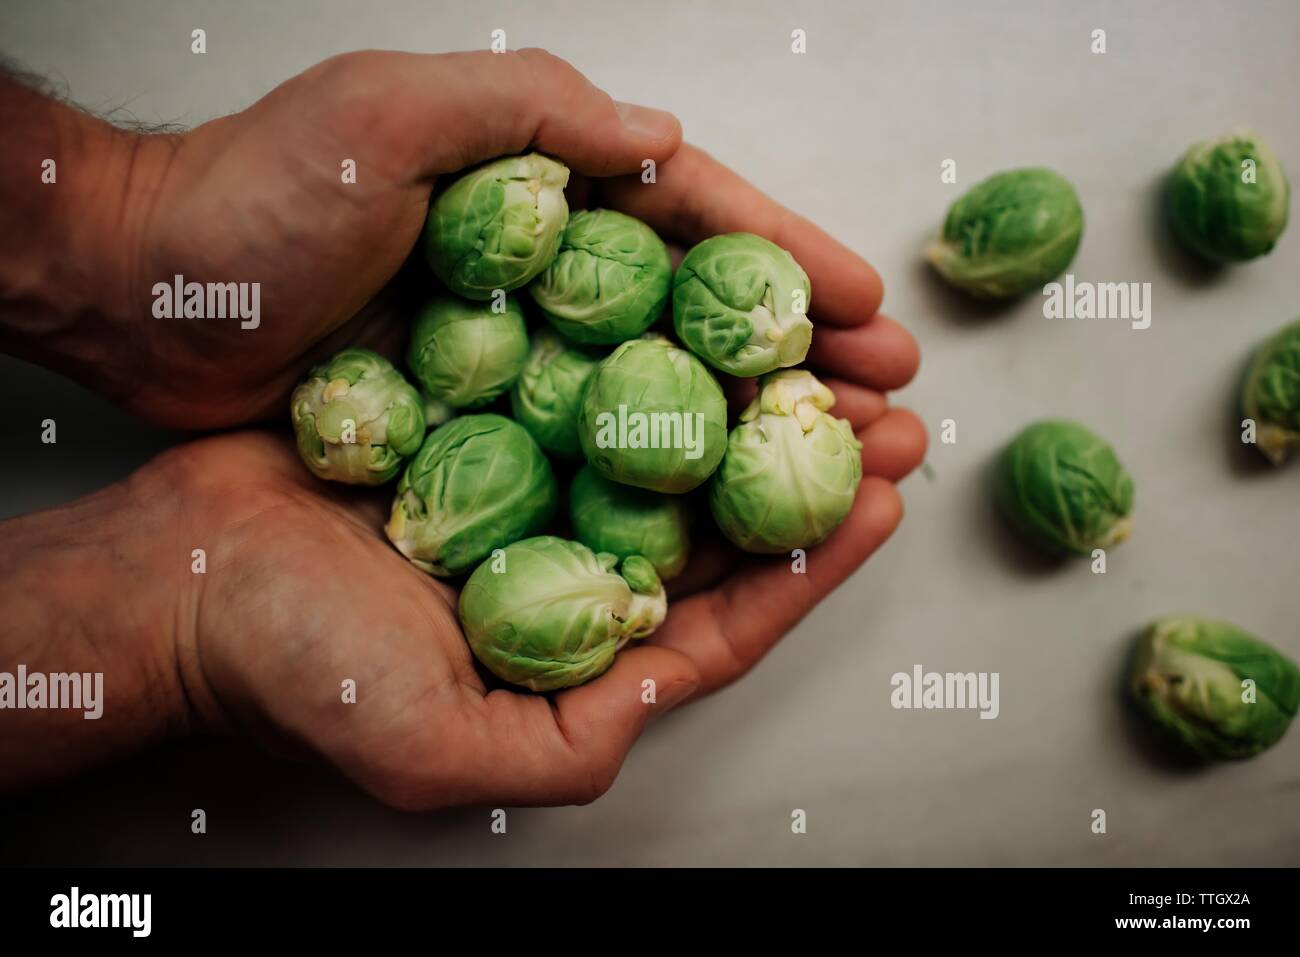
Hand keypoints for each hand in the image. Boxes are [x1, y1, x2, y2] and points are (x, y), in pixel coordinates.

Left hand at [5, 48, 915, 432]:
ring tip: (838, 461)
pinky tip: (716, 511)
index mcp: (547, 190)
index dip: (788, 263)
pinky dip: (659, 480)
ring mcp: (521, 355)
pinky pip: (593, 453)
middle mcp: (551, 275)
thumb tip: (662, 137)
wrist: (145, 299)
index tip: (867, 309)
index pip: (697, 222)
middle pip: (702, 316)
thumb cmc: (257, 197)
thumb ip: (528, 113)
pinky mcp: (483, 424)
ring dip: (753, 429)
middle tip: (890, 398)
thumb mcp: (388, 116)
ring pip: (663, 393)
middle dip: (802, 356)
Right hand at [138, 403, 921, 808]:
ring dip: (749, 407)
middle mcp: (566, 572)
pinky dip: (648, 364)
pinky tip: (701, 323)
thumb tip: (671, 684)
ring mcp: (531, 492)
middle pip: (712, 524)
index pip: (720, 618)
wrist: (181, 578)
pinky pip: (586, 390)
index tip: (881, 507)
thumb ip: (569, 740)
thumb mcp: (442, 748)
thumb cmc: (301, 673)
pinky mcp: (487, 425)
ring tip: (831, 364)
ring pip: (666, 448)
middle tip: (890, 418)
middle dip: (806, 474)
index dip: (806, 568)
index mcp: (575, 655)